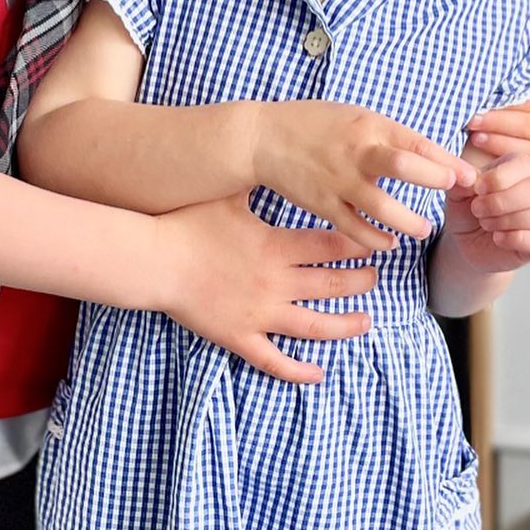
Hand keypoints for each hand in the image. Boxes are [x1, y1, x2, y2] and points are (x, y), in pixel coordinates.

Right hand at [156, 192, 378, 383]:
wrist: (155, 260)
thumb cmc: (188, 224)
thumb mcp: (230, 195)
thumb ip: (258, 181)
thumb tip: (279, 156)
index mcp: (275, 247)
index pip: (330, 247)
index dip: (357, 246)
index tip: (374, 244)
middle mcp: (275, 283)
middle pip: (330, 285)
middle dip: (359, 282)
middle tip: (374, 278)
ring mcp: (259, 315)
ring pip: (312, 325)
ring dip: (343, 325)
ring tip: (365, 321)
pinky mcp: (239, 337)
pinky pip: (274, 360)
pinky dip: (297, 371)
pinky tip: (317, 373)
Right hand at [251, 101, 475, 253]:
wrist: (262, 138)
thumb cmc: (313, 124)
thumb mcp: (354, 116)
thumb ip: (387, 135)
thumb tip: (428, 155)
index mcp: (367, 124)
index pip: (415, 142)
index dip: (446, 160)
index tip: (468, 175)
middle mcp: (355, 151)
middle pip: (402, 165)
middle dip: (435, 179)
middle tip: (454, 192)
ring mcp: (338, 180)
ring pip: (382, 207)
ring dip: (409, 221)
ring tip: (423, 229)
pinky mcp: (322, 204)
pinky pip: (355, 229)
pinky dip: (375, 239)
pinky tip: (389, 242)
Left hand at [441, 153, 529, 274]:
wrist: (467, 240)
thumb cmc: (467, 209)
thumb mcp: (458, 192)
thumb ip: (462, 181)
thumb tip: (469, 177)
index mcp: (522, 166)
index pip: (523, 164)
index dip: (495, 179)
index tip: (477, 190)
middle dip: (502, 201)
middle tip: (478, 210)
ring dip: (508, 221)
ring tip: (487, 223)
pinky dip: (514, 240)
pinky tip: (498, 238)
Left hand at [466, 80, 529, 179]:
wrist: (499, 167)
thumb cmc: (499, 126)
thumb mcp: (506, 99)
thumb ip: (520, 74)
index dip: (503, 99)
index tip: (476, 99)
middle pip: (528, 123)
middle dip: (497, 121)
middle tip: (471, 120)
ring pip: (529, 144)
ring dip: (498, 141)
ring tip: (474, 137)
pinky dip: (507, 160)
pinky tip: (487, 157)